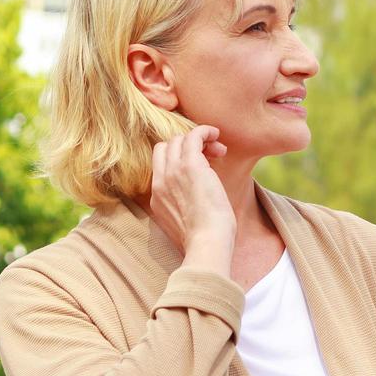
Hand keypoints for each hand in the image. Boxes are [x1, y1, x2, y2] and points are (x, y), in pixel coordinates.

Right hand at [149, 125, 235, 277]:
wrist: (207, 244)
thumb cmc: (205, 239)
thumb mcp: (185, 223)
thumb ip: (183, 208)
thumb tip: (198, 200)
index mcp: (157, 197)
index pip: (159, 165)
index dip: (177, 158)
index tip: (200, 165)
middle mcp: (160, 182)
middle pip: (165, 148)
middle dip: (186, 146)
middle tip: (211, 155)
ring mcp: (172, 173)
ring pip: (178, 140)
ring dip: (199, 139)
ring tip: (218, 149)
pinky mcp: (190, 166)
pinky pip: (193, 136)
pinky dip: (204, 131)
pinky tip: (215, 134)